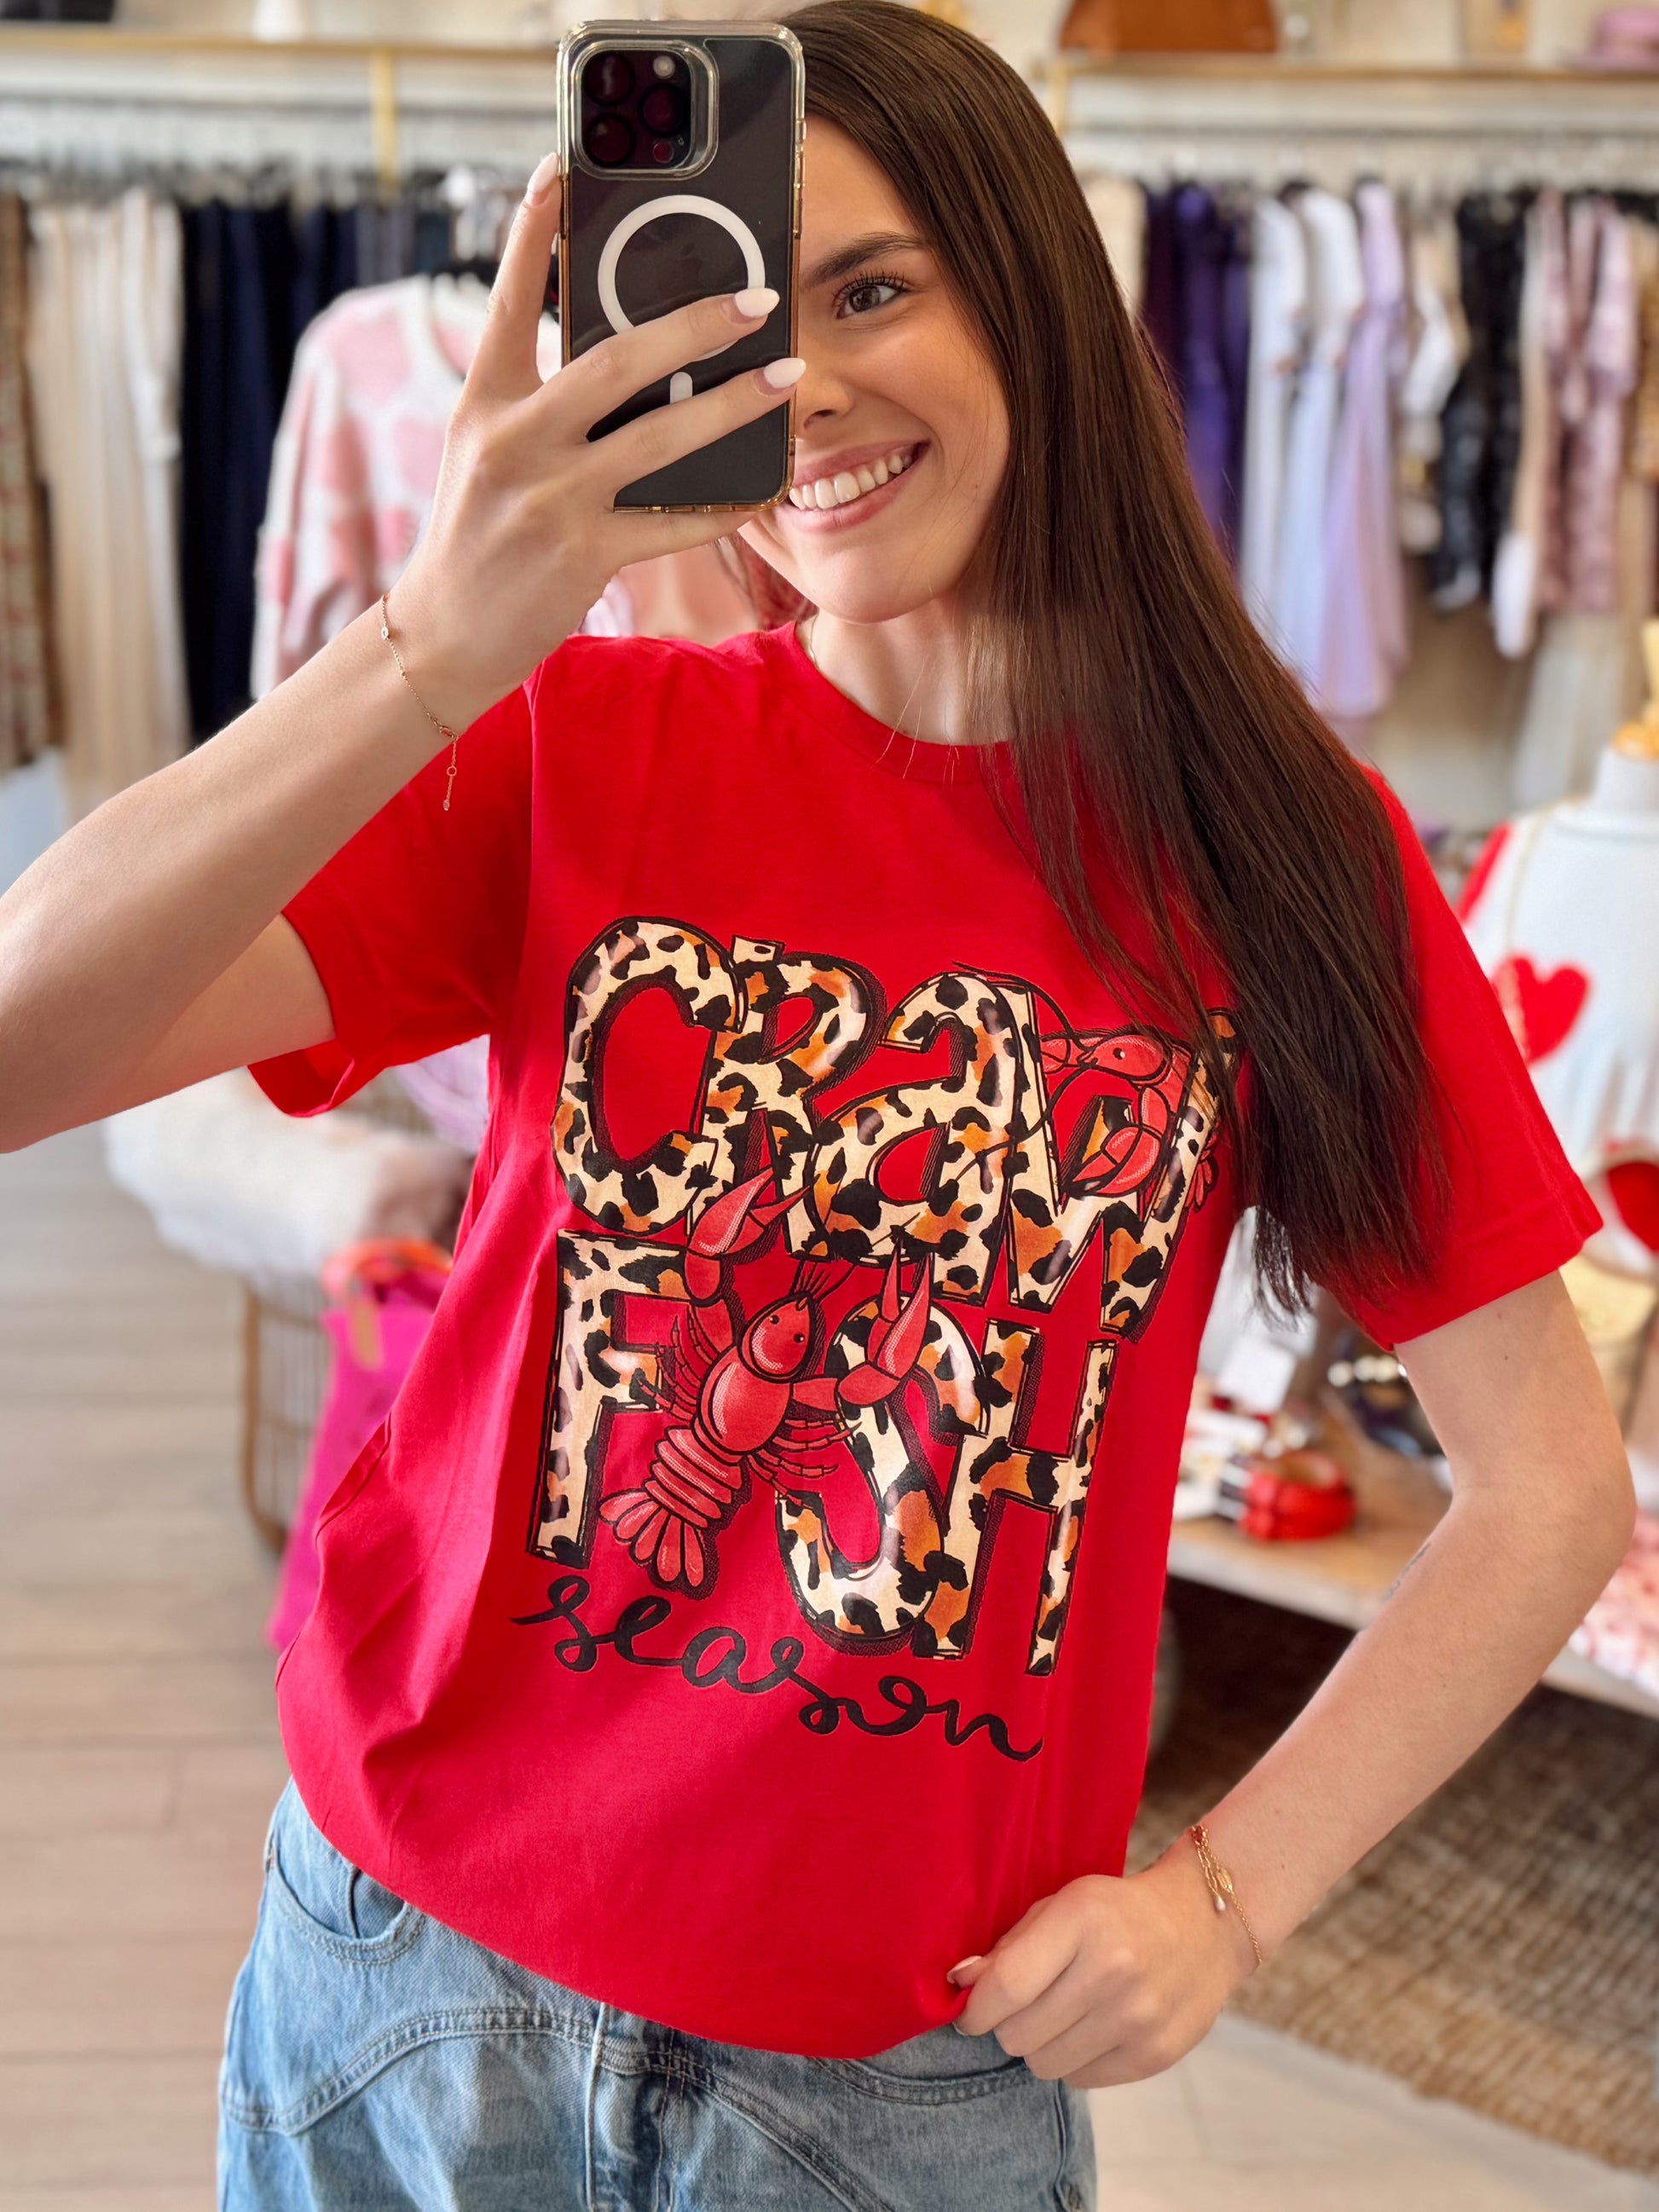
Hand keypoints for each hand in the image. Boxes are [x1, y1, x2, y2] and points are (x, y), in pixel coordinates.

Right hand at [393, 152, 803, 730]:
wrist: (444, 633)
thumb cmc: (480, 532)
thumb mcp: (489, 451)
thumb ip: (543, 401)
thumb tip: (633, 359)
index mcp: (483, 401)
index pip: (507, 298)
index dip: (533, 230)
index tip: (563, 165)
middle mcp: (512, 440)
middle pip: (616, 362)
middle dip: (695, 325)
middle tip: (757, 298)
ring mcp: (549, 498)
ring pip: (659, 437)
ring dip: (733, 405)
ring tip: (787, 376)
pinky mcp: (581, 553)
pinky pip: (673, 521)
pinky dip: (726, 504)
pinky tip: (767, 487)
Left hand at [949, 1846, 1256, 2088]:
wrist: (1205, 1925)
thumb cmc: (1116, 1913)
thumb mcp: (1063, 1905)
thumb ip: (1010, 1946)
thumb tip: (959, 1983)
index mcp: (1082, 1920)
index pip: (1006, 1986)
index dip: (974, 2009)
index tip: (969, 2011)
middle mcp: (1113, 1969)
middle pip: (1018, 2035)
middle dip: (1007, 2026)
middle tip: (1022, 2007)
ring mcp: (1138, 2017)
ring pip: (1044, 2065)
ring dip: (1040, 2046)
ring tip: (1060, 2016)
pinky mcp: (1155, 2055)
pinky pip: (1081, 2079)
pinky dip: (1074, 2060)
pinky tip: (1092, 2028)